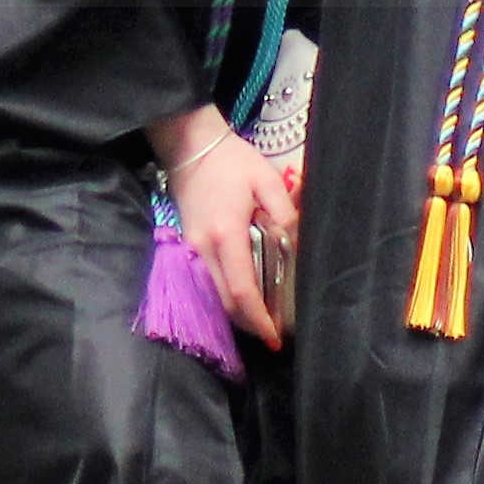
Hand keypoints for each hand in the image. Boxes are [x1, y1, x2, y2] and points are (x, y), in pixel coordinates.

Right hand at [148, 105, 297, 349]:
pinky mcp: (188, 245)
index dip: (259, 317)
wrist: (190, 146)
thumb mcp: (267, 180)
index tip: (274, 337)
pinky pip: (208, 281)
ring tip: (263, 321)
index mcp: (226, 234)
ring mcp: (191, 249)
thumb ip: (285, 214)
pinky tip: (243, 298)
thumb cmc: (232, 161)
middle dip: (250, 324)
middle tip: (274, 335)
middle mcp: (203, 248)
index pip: (242, 288)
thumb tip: (295, 246)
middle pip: (226, 301)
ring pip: (214, 295)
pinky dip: (226, 297)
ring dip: (237, 313)